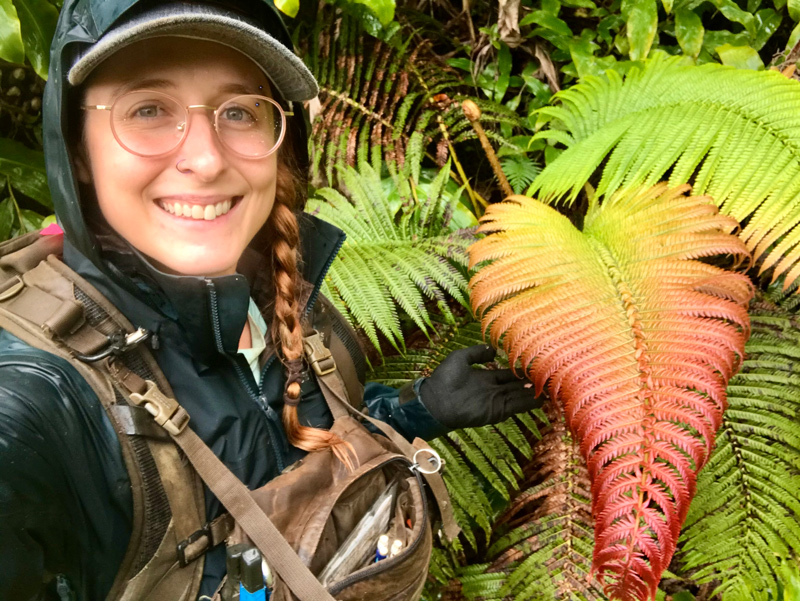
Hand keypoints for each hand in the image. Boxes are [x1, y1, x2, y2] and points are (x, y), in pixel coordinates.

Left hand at [418, 345, 542, 428]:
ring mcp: (495, 401)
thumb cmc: (444, 378)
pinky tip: (540, 398)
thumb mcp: (460, 358)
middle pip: (517, 385)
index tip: (535, 365)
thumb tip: (494, 349)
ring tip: (551, 388)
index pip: (508, 373)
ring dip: (534, 393)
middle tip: (550, 376)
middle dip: (532, 382)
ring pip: (520, 396)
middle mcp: (493, 389)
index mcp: (485, 377)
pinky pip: (515, 406)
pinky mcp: (496, 411)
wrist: (436, 400)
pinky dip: (528, 403)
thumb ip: (477, 352)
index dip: (521, 370)